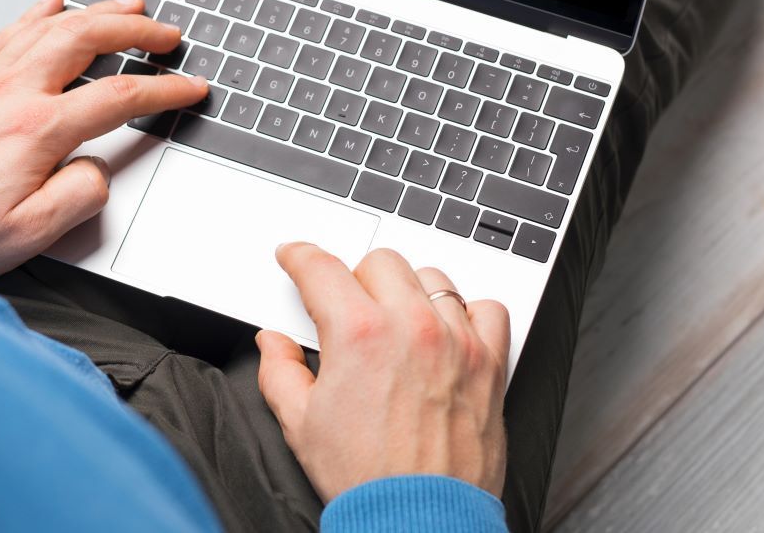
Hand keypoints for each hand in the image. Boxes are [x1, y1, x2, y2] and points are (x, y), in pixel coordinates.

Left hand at [0, 0, 206, 280]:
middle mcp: (10, 94)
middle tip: (167, 33)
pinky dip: (35, 14)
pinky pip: (7, 35)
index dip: (163, 90)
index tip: (189, 87)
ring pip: (49, 28)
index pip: (118, 98)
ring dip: (94, 12)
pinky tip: (49, 3)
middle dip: (135, 30)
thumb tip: (99, 169)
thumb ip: (77, 197)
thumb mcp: (27, 235)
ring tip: (127, 6)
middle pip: (86, 39)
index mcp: (35, 130)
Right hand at [255, 243, 509, 501]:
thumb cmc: (366, 480)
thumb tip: (274, 345)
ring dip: (410, 292)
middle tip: (348, 307)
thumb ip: (280, 372)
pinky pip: (487, 309)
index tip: (296, 257)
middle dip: (356, 277)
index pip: (321, 268)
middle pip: (380, 261)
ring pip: (432, 278)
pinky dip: (468, 313)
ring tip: (397, 321)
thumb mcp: (300, 424)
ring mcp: (455, 341)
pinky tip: (449, 331)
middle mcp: (410, 326)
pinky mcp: (489, 363)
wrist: (420, 520)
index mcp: (358, 333)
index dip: (300, 256)